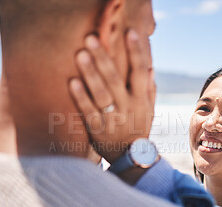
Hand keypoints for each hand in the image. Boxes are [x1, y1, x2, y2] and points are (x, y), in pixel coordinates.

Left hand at [69, 29, 155, 163]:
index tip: (130, 33)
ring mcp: (113, 119)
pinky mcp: (98, 130)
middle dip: (103, 58)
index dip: (136, 52)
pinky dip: (80, 97)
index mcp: (142, 100)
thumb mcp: (149, 110)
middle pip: (115, 80)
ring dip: (90, 74)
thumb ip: (149, 89)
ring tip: (80, 55)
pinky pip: (88, 112)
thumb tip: (150, 67)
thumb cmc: (139, 129)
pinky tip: (72, 82)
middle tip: (91, 39)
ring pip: (101, 94)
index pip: (141, 72)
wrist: (132, 159)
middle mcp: (129, 108)